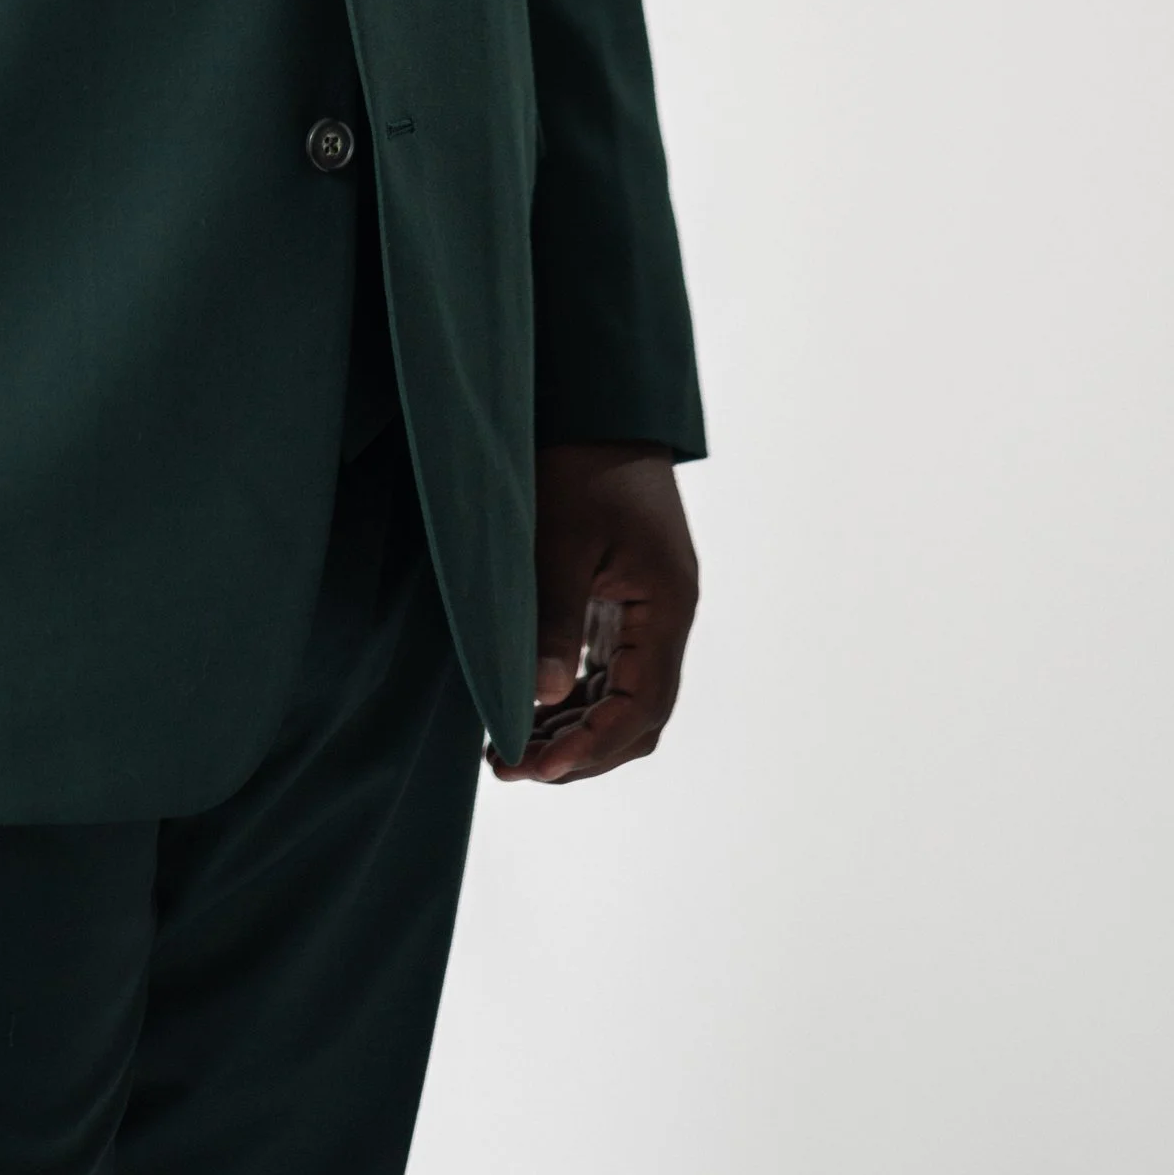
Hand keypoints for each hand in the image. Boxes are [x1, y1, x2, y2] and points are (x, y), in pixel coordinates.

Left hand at [491, 442, 698, 786]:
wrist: (596, 407)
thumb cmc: (579, 463)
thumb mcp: (560, 541)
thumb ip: (553, 620)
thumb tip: (540, 699)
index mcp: (666, 606)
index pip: (642, 706)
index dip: (592, 745)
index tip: (538, 767)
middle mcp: (665, 617)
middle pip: (637, 716)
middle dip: (580, 750)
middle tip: (512, 768)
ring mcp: (645, 611)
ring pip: (621, 698)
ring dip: (572, 730)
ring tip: (507, 751)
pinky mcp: (621, 601)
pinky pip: (605, 669)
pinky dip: (571, 698)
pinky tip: (525, 711)